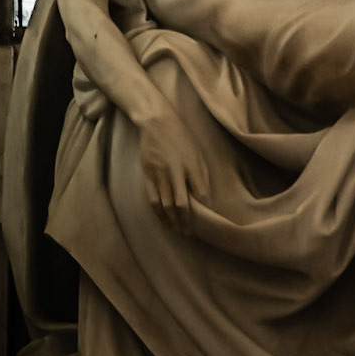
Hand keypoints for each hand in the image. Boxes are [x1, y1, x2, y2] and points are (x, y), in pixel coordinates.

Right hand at [138, 109, 208, 230]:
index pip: (200, 194)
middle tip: (190, 232)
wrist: (156, 123)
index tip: (207, 218)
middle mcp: (175, 172)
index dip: (203, 209)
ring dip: (172, 221)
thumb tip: (205, 195)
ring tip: (178, 230)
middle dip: (186, 221)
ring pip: (166, 205)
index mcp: (191, 165)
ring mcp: (160, 175)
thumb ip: (202, 173)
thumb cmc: (181, 136)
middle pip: (181, 204)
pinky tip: (163, 220)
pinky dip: (158, 213)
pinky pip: (153, 200)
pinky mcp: (148, 176)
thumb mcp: (197, 151)